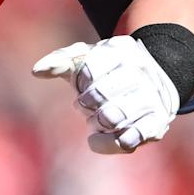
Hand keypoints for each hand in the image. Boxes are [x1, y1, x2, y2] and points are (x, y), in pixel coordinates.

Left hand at [32, 36, 178, 153]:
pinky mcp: (158, 124)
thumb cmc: (110, 71)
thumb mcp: (86, 59)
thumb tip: (36, 71)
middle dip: (86, 105)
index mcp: (122, 50)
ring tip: (97, 119)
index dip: (82, 83)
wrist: (155, 81)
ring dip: (96, 123)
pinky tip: (96, 140)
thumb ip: (60, 60)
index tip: (86, 84)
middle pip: (99, 96)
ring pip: (112, 118)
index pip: (89, 71)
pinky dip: (106, 144)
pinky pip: (127, 141)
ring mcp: (153, 98)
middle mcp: (142, 71)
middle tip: (88, 105)